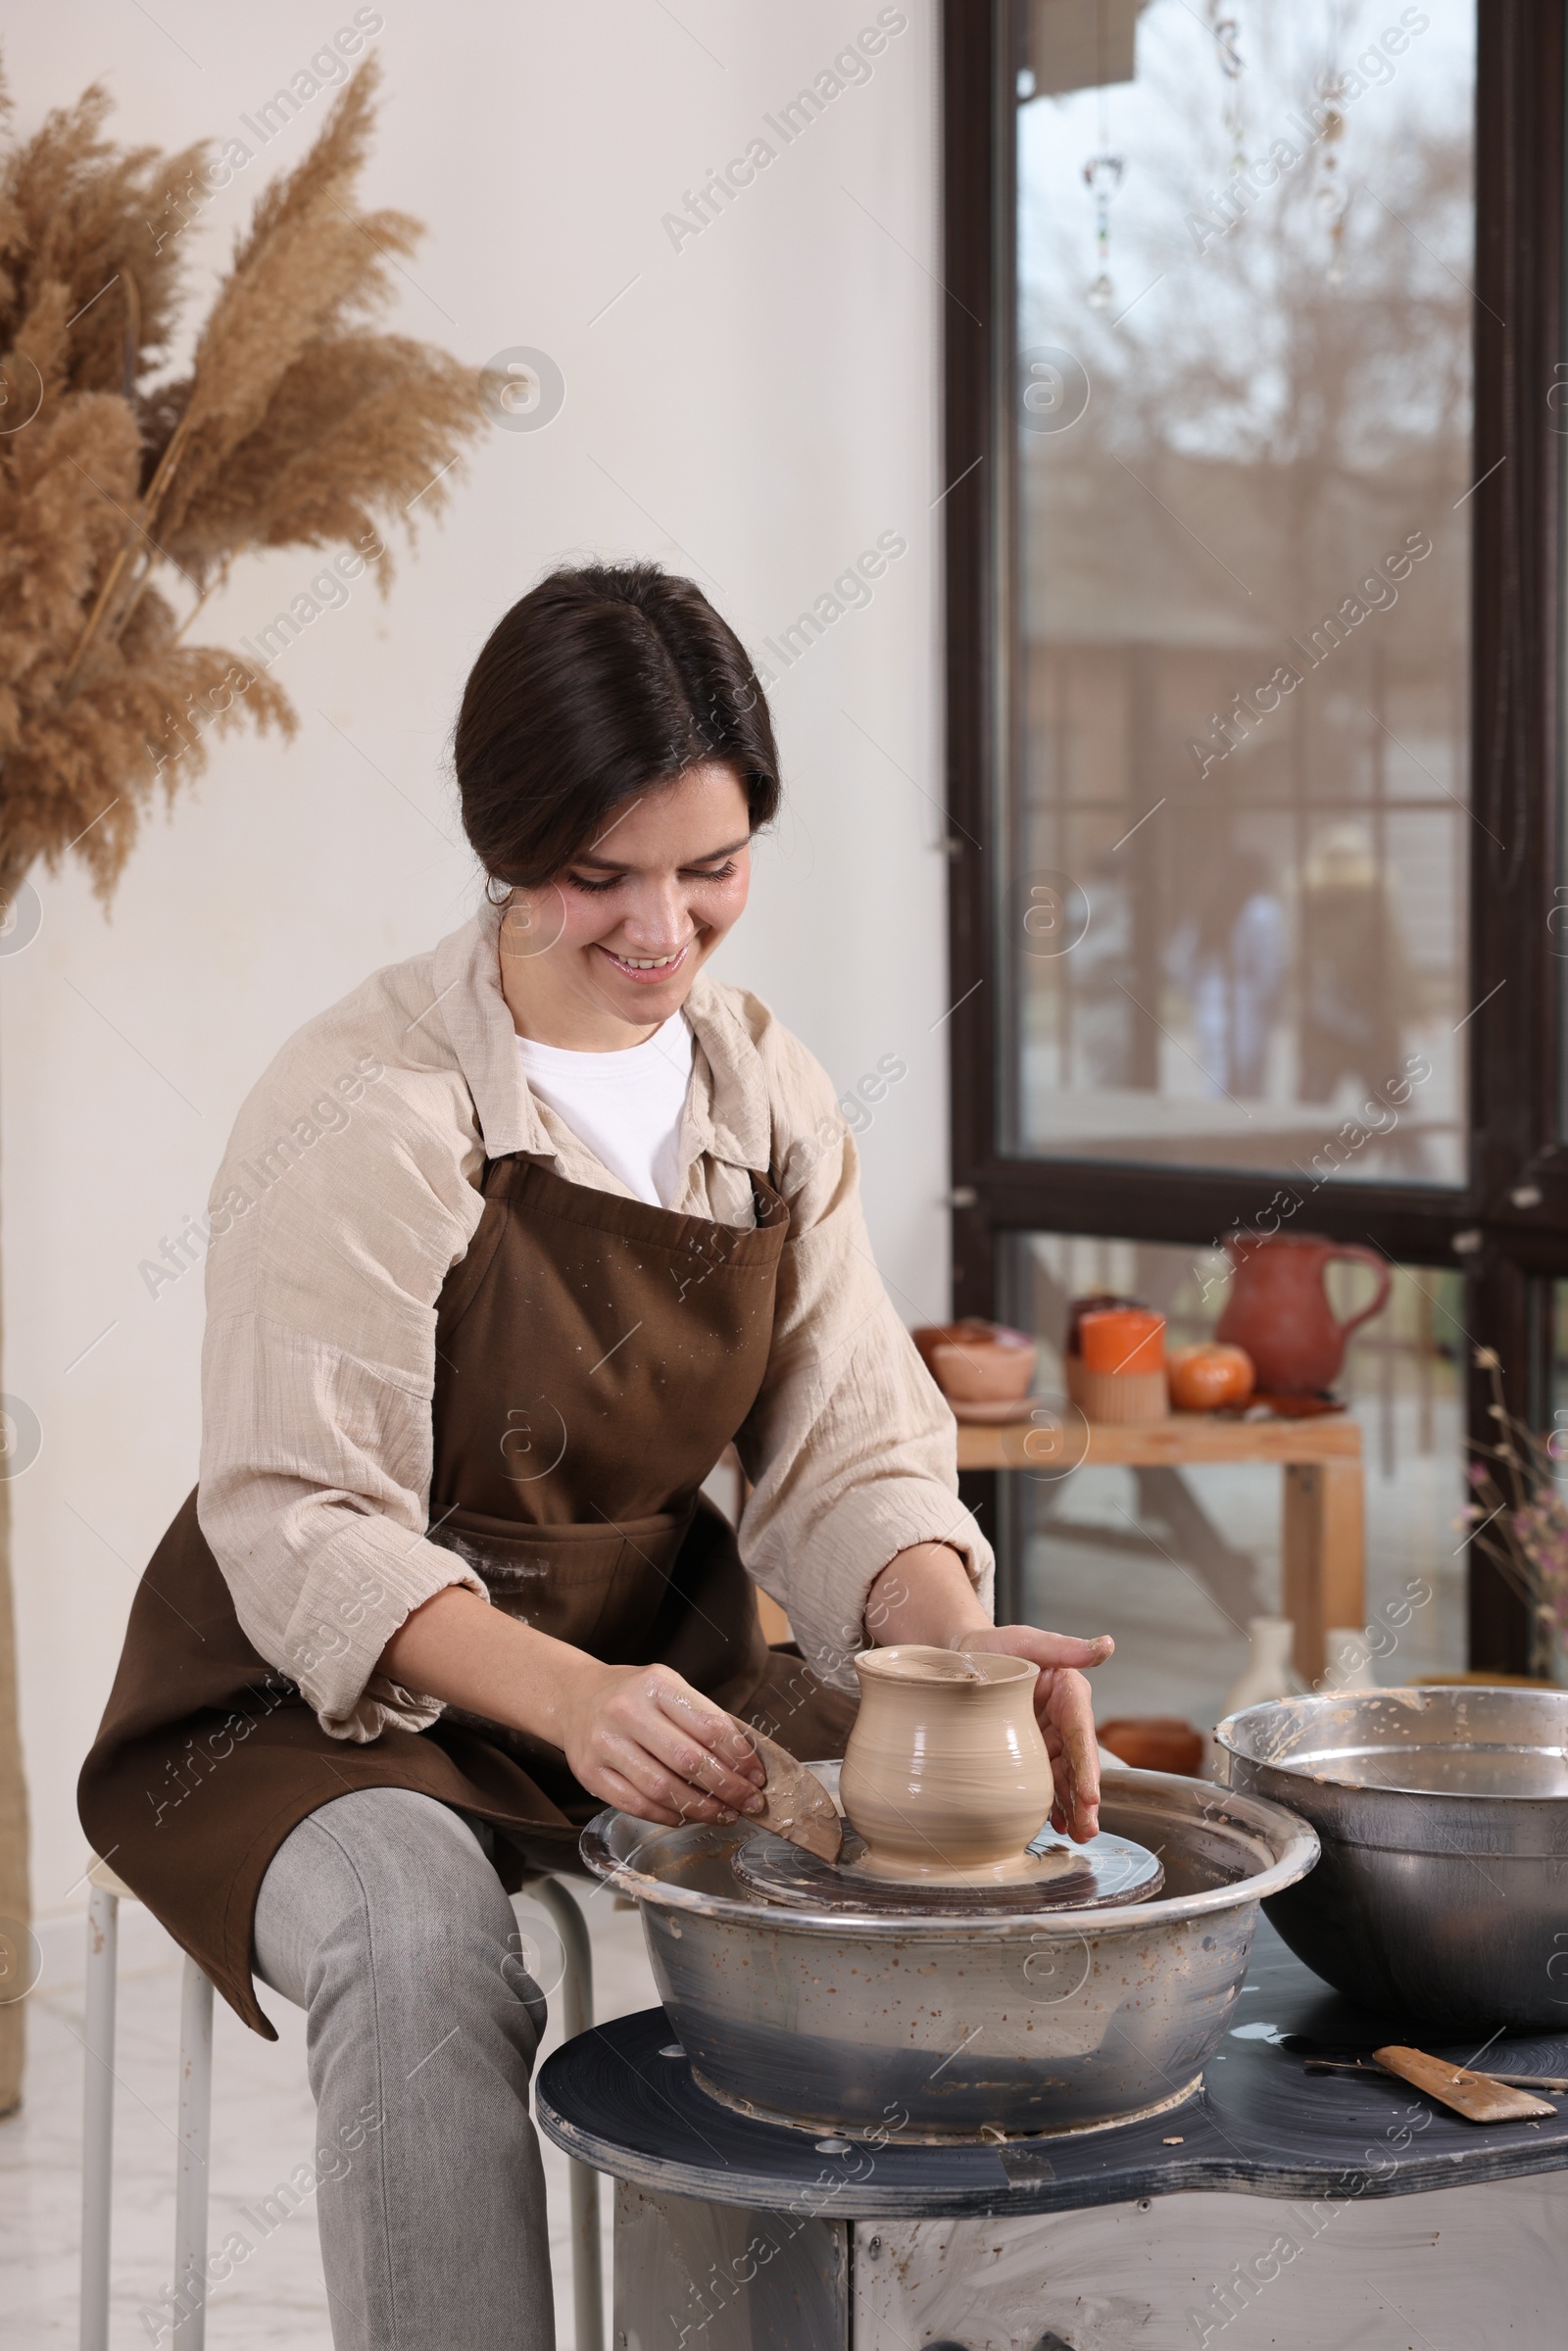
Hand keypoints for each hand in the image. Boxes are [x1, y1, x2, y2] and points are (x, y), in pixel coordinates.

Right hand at [558, 1659, 767, 1827]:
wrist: (575, 1698)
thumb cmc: (634, 1696)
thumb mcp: (670, 1688)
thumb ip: (703, 1719)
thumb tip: (746, 1762)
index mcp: (656, 1685)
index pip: (709, 1726)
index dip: (740, 1757)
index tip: (757, 1776)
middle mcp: (626, 1712)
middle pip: (688, 1761)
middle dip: (727, 1788)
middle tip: (750, 1803)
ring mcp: (604, 1744)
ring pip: (663, 1789)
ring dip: (701, 1809)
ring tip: (724, 1815)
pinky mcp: (589, 1773)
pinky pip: (637, 1805)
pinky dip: (669, 1816)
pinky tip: (688, 1816)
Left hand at [955, 1625, 1113, 1843]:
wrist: (961, 1659)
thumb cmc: (994, 1646)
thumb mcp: (1025, 1642)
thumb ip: (1063, 1647)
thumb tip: (1108, 1645)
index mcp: (1069, 1693)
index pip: (1082, 1734)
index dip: (1087, 1767)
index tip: (1091, 1797)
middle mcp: (1065, 1718)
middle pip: (1079, 1762)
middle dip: (1086, 1797)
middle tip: (1088, 1829)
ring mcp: (1049, 1738)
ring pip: (1066, 1777)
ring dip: (1074, 1806)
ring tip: (1078, 1834)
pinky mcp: (1032, 1751)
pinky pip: (1047, 1780)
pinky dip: (1055, 1802)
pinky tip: (1058, 1824)